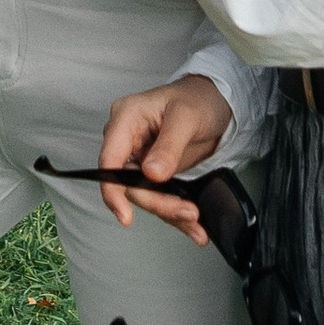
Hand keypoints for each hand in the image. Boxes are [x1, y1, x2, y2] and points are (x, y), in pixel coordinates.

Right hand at [98, 75, 233, 235]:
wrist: (213, 103)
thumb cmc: (197, 98)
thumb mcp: (186, 117)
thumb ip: (168, 146)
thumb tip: (152, 173)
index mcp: (126, 119)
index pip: (110, 160)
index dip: (113, 191)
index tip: (125, 215)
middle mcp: (127, 140)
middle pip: (128, 184)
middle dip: (158, 203)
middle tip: (187, 212)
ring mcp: (140, 158)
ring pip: (145, 195)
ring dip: (170, 212)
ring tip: (195, 221)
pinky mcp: (154, 173)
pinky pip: (159, 197)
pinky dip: (176, 213)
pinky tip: (192, 226)